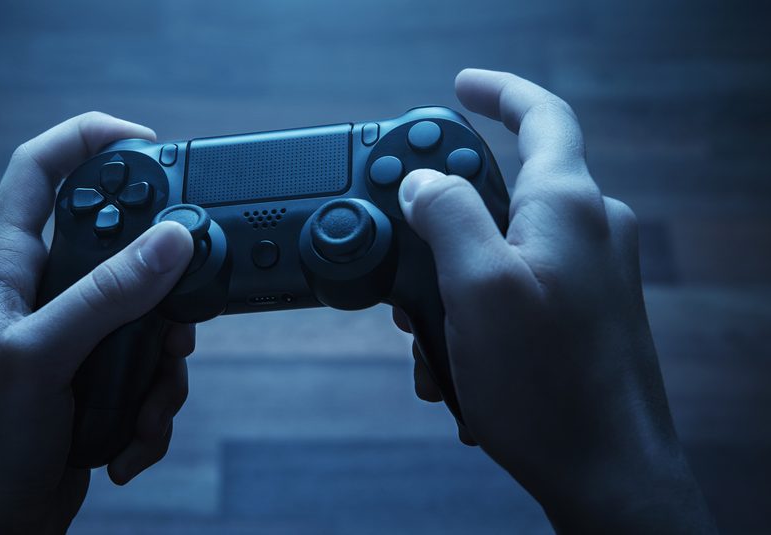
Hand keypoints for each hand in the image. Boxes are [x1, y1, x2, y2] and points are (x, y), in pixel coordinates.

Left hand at [0, 112, 194, 533]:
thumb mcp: (42, 357)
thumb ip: (107, 293)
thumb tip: (171, 239)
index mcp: (5, 266)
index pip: (40, 170)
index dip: (88, 139)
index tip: (149, 141)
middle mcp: (39, 293)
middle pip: (119, 246)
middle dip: (160, 286)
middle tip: (179, 316)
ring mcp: (69, 337)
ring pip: (147, 315)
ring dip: (163, 364)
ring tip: (145, 403)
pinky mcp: (93, 378)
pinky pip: (148, 369)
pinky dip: (154, 406)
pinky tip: (130, 438)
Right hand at [394, 70, 714, 531]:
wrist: (605, 469)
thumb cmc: (548, 386)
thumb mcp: (476, 288)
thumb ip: (446, 216)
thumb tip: (423, 181)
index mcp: (567, 206)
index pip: (540, 116)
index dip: (497, 92)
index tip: (461, 86)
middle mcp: (588, 229)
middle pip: (506, 189)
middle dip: (445, 221)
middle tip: (406, 257)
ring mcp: (591, 273)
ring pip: (502, 248)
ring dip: (453, 285)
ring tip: (430, 337)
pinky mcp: (584, 311)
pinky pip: (517, 288)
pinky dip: (477, 314)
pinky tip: (456, 362)